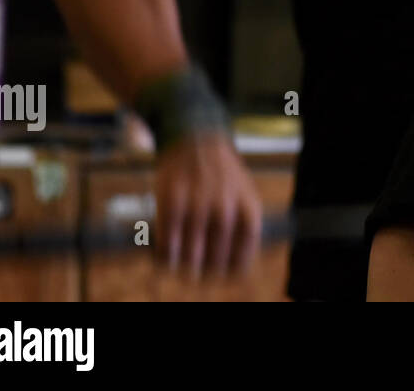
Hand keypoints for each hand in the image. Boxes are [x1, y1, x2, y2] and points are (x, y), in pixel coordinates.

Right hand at [153, 132, 262, 278]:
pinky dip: (166, 256)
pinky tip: (166, 259)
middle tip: (200, 277)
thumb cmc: (221, 171)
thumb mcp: (244, 192)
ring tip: (184, 271)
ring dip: (186, 268)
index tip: (224, 276)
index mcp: (247, 206)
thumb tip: (236, 262)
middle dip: (207, 273)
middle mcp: (225, 207)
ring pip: (191, 254)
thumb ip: (241, 222)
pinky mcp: (171, 200)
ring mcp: (197, 204)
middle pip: (217, 258)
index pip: (244, 253)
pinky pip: (167, 241)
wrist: (196, 136)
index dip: (232, 270)